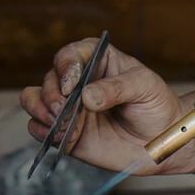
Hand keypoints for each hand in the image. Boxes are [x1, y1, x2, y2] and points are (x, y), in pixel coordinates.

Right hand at [20, 38, 183, 173]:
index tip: (71, 85)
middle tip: (65, 111)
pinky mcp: (65, 132)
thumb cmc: (156, 104)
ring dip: (41, 111)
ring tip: (62, 124)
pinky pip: (37, 128)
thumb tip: (86, 97)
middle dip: (52, 95)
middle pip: (48, 79)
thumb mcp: (144, 86)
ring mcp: (69, 107)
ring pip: (34, 100)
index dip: (66, 67)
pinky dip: (45, 132)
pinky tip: (65, 137)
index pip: (69, 55)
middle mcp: (78, 82)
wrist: (161, 140)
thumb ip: (116, 88)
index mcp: (96, 60)